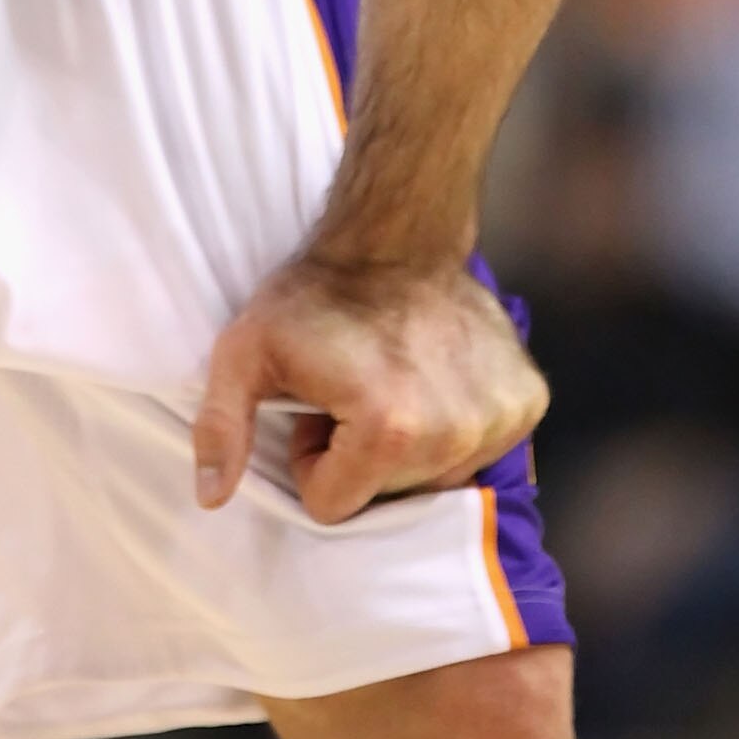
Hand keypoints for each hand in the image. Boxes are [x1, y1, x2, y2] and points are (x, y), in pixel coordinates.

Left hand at [192, 255, 547, 525]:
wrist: (395, 234)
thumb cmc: (313, 295)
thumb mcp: (244, 353)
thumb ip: (222, 429)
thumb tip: (211, 499)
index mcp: (390, 432)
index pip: (333, 504)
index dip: (314, 458)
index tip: (316, 408)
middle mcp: (457, 436)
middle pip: (388, 495)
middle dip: (361, 455)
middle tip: (352, 391)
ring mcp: (500, 420)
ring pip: (435, 477)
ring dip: (408, 443)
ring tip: (390, 381)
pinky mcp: (527, 400)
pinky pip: (478, 450)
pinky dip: (455, 424)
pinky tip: (434, 377)